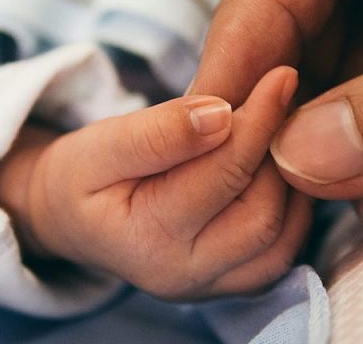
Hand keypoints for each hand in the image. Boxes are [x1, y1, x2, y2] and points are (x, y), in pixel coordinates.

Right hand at [0, 67, 312, 299]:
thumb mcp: (101, 144)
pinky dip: (293, 207)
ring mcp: (211, 287)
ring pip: (283, 238)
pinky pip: (282, 251)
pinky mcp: (231, 284)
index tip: (281, 75)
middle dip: (279, 153)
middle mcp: (184, 276)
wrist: (70, 218)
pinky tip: (279, 165)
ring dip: (292, 181)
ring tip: (281, 130)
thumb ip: (158, 132)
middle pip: (263, 214)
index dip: (259, 120)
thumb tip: (222, 114)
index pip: (223, 174)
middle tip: (285, 100)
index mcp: (148, 240)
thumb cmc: (82, 175)